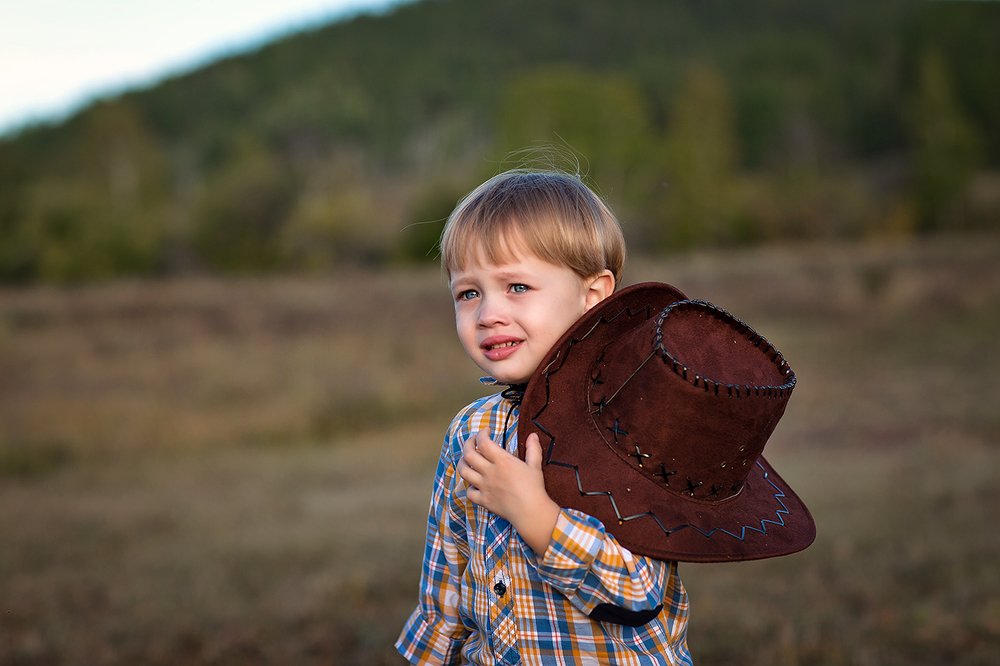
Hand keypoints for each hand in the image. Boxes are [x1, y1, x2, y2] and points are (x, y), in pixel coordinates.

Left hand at [457, 430, 559, 554]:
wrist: (531, 512)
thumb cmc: (534, 488)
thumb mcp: (535, 465)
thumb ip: (533, 448)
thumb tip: (533, 435)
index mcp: (502, 461)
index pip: (483, 442)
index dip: (481, 434)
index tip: (486, 431)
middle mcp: (490, 472)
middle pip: (468, 455)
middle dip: (468, 444)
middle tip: (473, 442)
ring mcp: (484, 487)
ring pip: (464, 471)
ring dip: (463, 463)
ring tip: (467, 459)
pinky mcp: (484, 500)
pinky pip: (469, 492)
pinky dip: (469, 486)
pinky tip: (474, 483)